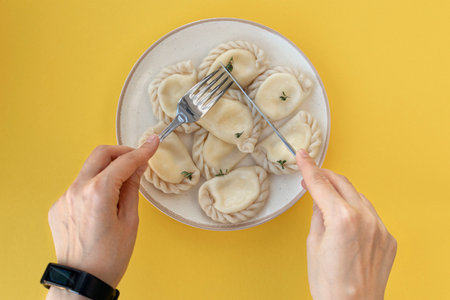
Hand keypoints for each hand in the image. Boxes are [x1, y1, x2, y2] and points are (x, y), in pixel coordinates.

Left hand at [46, 136, 158, 298]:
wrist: (82, 281)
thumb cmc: (109, 257)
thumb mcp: (130, 221)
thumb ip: (132, 188)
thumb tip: (137, 167)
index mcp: (98, 193)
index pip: (124, 162)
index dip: (142, 151)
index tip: (153, 143)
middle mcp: (77, 190)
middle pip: (100, 154)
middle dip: (121, 152)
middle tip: (136, 159)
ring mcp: (65, 197)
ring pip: (89, 169)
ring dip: (107, 169)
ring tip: (122, 186)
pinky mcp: (59, 206)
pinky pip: (79, 186)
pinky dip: (94, 186)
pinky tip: (104, 203)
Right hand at [296, 149, 396, 299]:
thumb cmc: (330, 284)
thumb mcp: (314, 244)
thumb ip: (318, 215)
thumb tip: (318, 199)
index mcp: (342, 218)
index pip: (321, 184)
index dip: (309, 168)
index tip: (303, 156)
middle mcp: (365, 218)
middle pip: (343, 183)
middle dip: (325, 176)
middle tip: (312, 176)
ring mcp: (380, 228)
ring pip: (358, 196)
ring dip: (342, 193)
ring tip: (327, 199)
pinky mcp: (388, 238)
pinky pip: (371, 214)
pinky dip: (357, 211)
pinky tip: (346, 219)